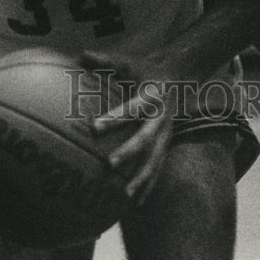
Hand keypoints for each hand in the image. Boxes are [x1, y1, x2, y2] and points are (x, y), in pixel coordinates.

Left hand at [81, 50, 174, 204]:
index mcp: (152, 97)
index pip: (133, 108)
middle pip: (147, 139)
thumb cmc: (144, 70)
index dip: (115, 118)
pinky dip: (148, 186)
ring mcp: (166, 135)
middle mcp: (162, 118)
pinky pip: (158, 168)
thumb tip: (81, 55)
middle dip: (129, 153)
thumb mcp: (129, 61)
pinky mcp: (166, 146)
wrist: (178, 77)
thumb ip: (107, 61)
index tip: (93, 127)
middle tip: (109, 165)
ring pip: (155, 160)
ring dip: (142, 179)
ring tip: (125, 196)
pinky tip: (135, 204)